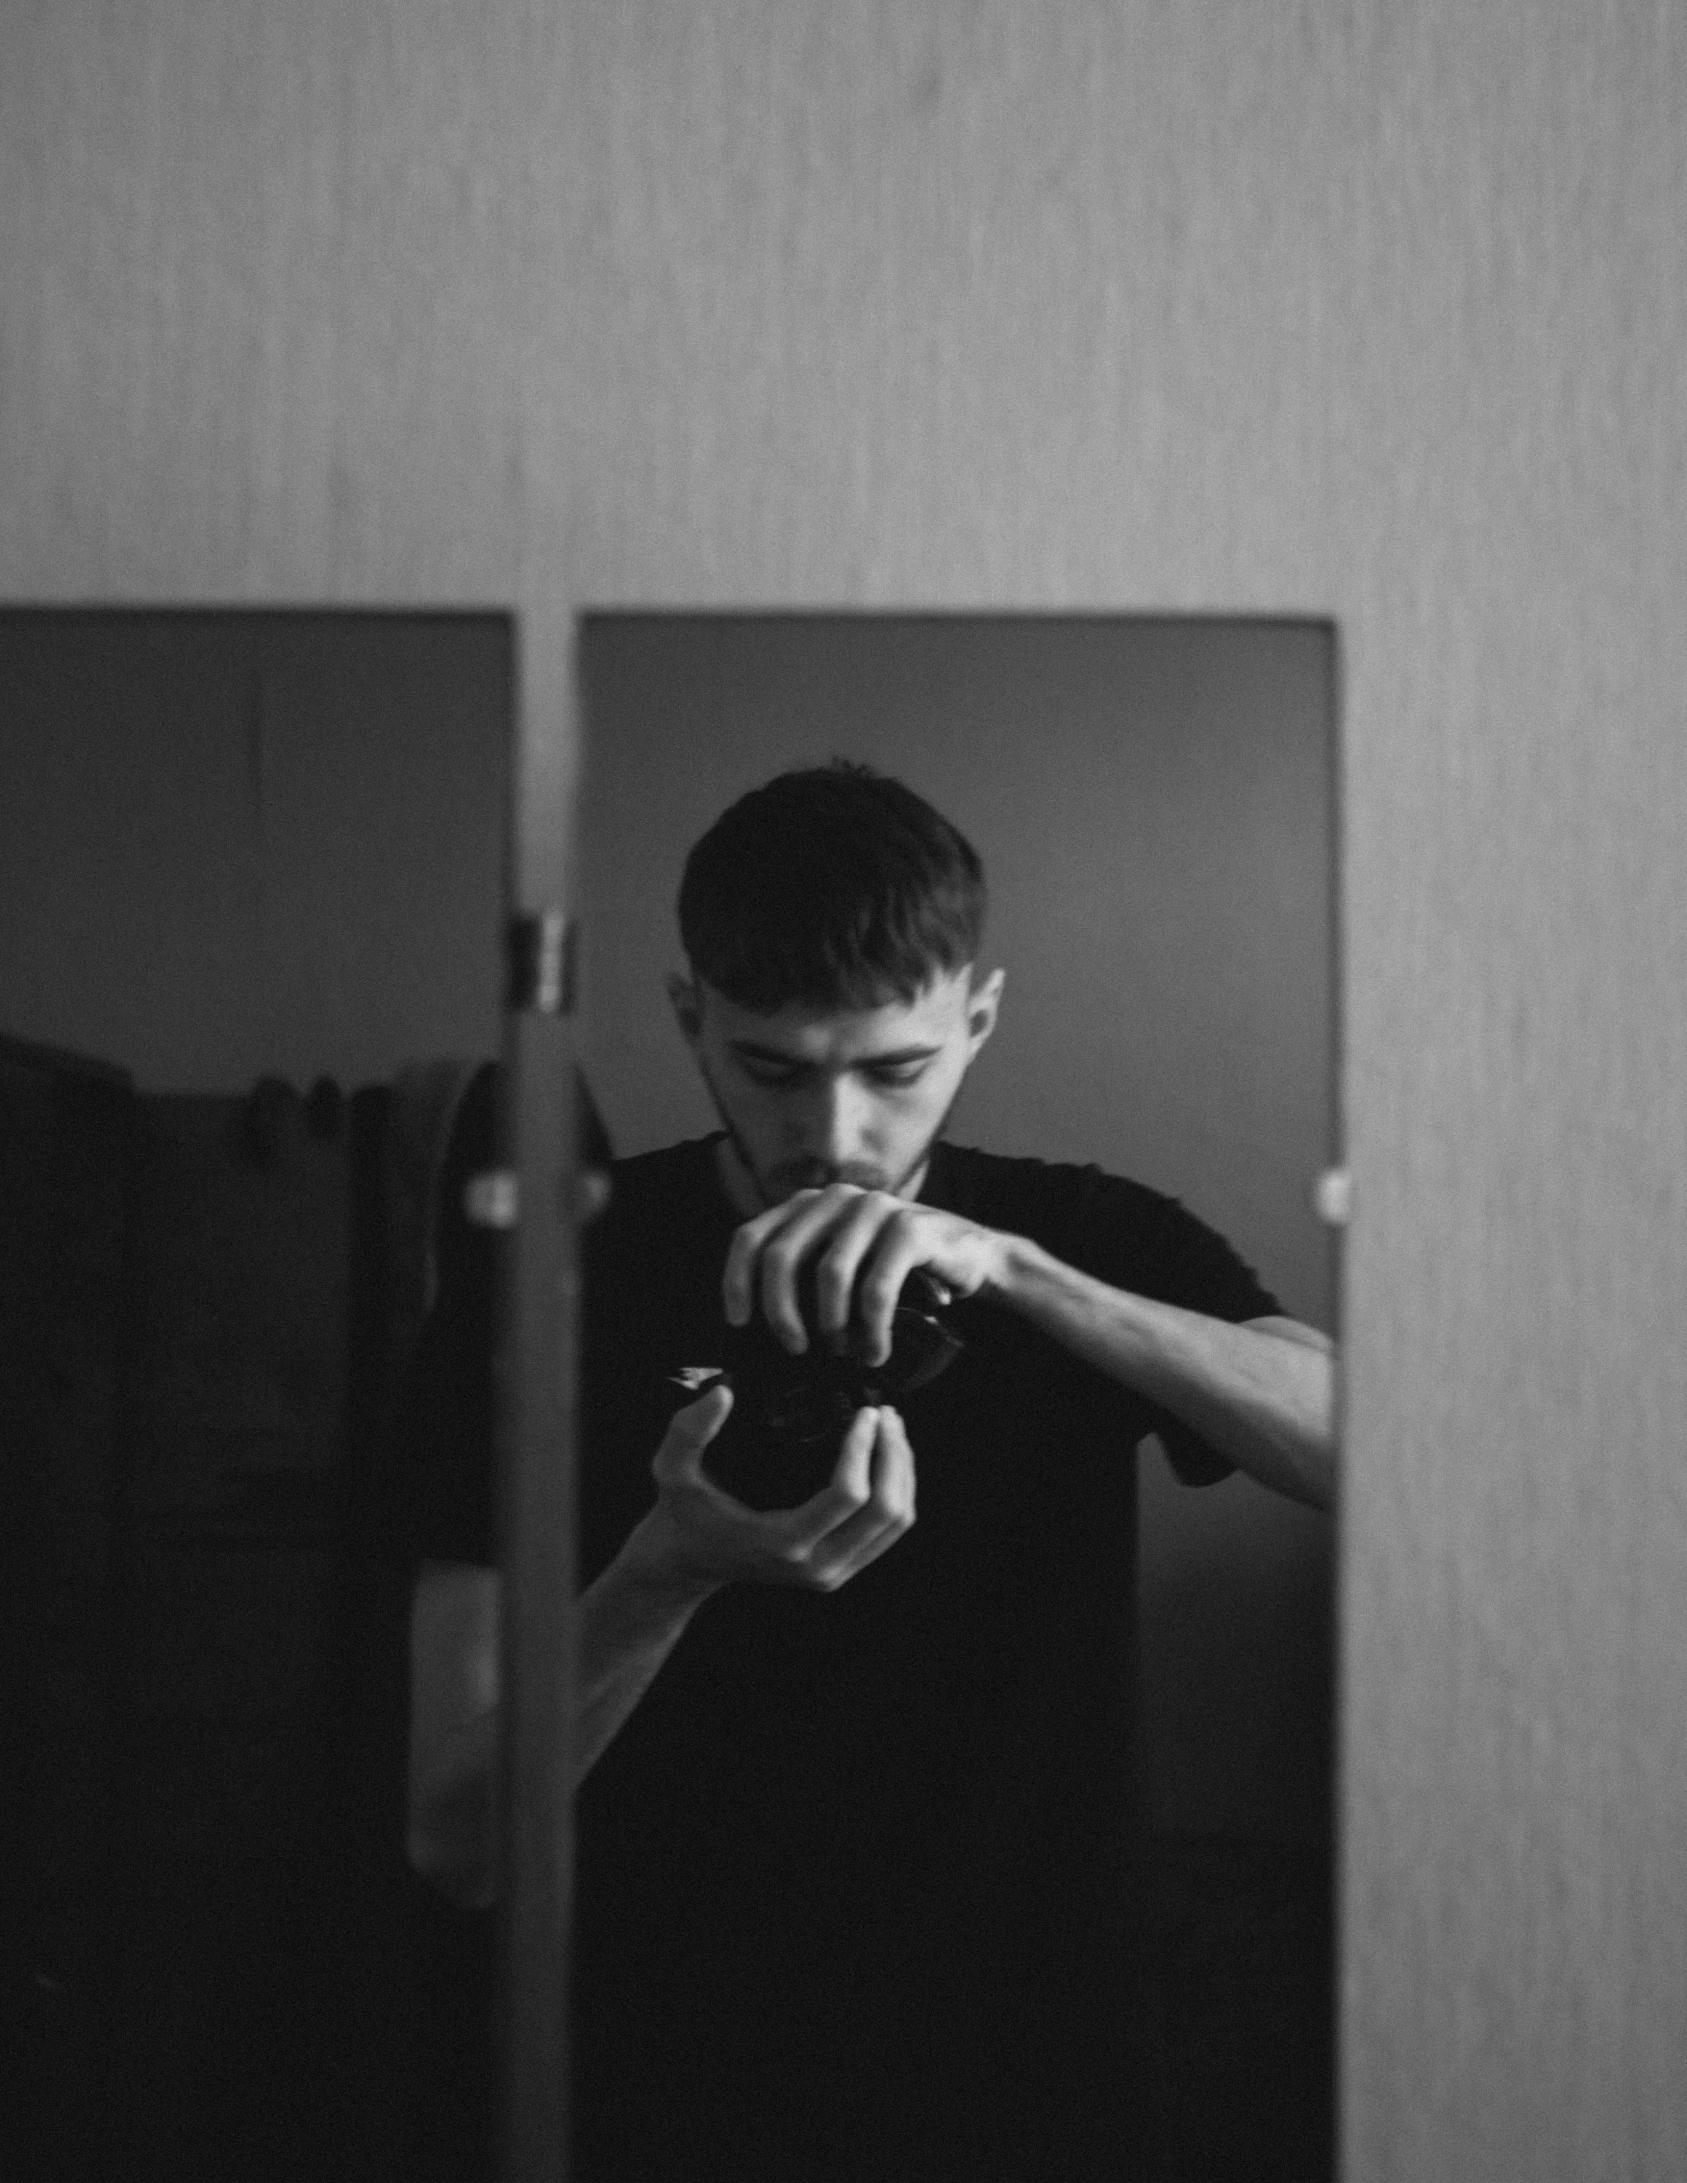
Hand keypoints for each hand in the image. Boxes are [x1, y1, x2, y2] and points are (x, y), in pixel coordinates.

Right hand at [626, 1383, 915, 1597]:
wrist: (685, 1564)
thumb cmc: (682, 1514)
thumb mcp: (671, 1469)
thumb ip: (689, 1430)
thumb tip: (724, 1393)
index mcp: (784, 1543)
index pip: (849, 1496)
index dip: (864, 1448)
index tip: (866, 1412)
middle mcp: (817, 1566)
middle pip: (886, 1511)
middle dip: (894, 1456)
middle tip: (886, 1415)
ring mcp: (833, 1573)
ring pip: (896, 1522)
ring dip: (902, 1471)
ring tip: (891, 1429)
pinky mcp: (841, 1569)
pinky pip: (888, 1531)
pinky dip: (897, 1491)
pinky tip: (887, 1457)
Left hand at [722, 1185, 1005, 1364]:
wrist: (969, 1256)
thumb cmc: (896, 1269)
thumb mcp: (843, 1262)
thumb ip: (803, 1272)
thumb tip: (760, 1324)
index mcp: (808, 1205)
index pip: (751, 1237)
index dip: (736, 1281)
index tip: (740, 1322)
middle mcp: (835, 1198)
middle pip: (781, 1256)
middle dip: (780, 1311)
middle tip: (794, 1348)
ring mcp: (873, 1208)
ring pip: (829, 1273)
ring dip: (831, 1324)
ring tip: (843, 1352)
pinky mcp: (910, 1227)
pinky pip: (876, 1287)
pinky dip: (871, 1329)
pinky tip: (875, 1351)